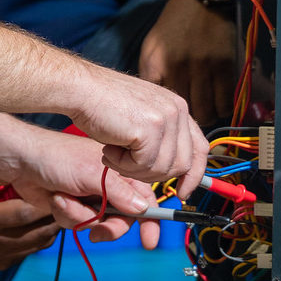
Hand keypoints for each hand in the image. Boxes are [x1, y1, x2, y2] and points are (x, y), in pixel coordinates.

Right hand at [0, 173, 60, 269]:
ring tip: (59, 210)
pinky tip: (42, 221)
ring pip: (36, 246)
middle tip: (68, 201)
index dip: (44, 204)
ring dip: (50, 229)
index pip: (22, 214)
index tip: (58, 191)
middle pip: (34, 234)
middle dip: (54, 218)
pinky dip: (40, 238)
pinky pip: (29, 252)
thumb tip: (29, 170)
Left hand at [6, 129, 163, 249]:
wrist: (22, 161)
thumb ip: (118, 193)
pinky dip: (66, 215)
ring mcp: (89, 197)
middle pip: (122, 219)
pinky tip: (55, 199)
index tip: (149, 241)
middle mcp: (107, 186)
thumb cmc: (58, 158)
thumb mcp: (92, 174)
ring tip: (63, 199)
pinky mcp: (72, 207)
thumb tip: (143, 209)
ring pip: (97, 224)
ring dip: (79, 216)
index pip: (144, 198)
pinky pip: (77, 223)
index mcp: (119, 172)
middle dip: (108, 227)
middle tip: (97, 232)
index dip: (150, 220)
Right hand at [69, 65, 207, 193]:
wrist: (80, 89)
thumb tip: (174, 169)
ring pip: (162, 169)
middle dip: (154, 176)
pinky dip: (123, 166)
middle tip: (127, 168)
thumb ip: (160, 137)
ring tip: (113, 154)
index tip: (182, 192)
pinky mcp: (150, 128)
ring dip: (134, 170)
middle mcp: (177, 110)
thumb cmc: (101, 103)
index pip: (200, 148)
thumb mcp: (140, 118)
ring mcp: (165, 118)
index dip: (193, 174)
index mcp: (177, 107)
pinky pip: (144, 165)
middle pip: (182, 164)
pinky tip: (108, 150)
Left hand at [137, 0, 235, 126]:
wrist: (199, 2)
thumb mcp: (151, 49)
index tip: (165, 121)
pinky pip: (225, 103)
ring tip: (202, 113)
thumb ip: (150, 76)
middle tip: (186, 121)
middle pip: (184, 113)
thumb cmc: (172, 28)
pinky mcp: (225, 66)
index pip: (158, 105)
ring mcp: (204, 67)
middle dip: (185, 122)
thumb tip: (151, 106)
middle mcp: (180, 67)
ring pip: (207, 113)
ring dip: (205, 117)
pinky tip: (215, 103)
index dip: (163, 117)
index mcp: (157, 64)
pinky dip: (221, 109)